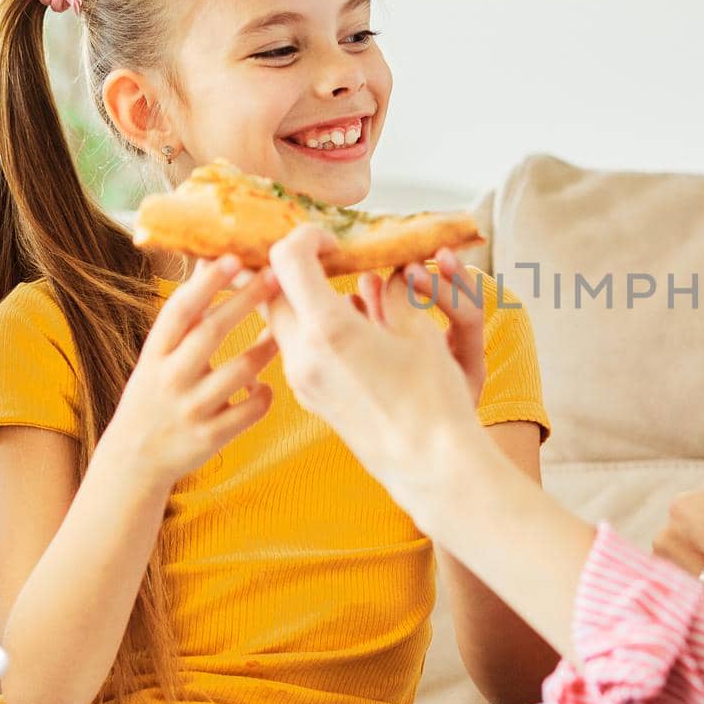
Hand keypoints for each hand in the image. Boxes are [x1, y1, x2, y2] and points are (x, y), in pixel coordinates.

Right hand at [103, 255, 279, 489]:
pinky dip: (264, 394)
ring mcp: (190, 409)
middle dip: (246, 301)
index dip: (206, 283)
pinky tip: (265, 386)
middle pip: (212, 333)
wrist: (134, 460)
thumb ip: (183, 318)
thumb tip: (207, 262)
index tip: (233, 258)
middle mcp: (169, 379)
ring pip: (240, 371)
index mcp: (154, 355)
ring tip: (281, 333)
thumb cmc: (154, 394)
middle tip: (276, 277)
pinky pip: (250, 410)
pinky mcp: (210, 437)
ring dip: (266, 349)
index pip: (179, 311)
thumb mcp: (157, 356)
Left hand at [264, 227, 482, 531]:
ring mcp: (302, 380)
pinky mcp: (310, 398)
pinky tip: (350, 331)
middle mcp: (304, 354)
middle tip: (324, 260)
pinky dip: (310, 329)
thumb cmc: (434, 399)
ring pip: (278, 322)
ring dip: (299, 300)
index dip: (306, 238)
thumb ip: (396, 294)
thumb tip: (388, 272)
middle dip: (290, 268)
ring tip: (342, 294)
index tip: (333, 240)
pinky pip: (295, 349)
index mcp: (330, 329)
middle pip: (269, 291)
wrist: (431, 465)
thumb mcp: (421, 332)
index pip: (288, 260)